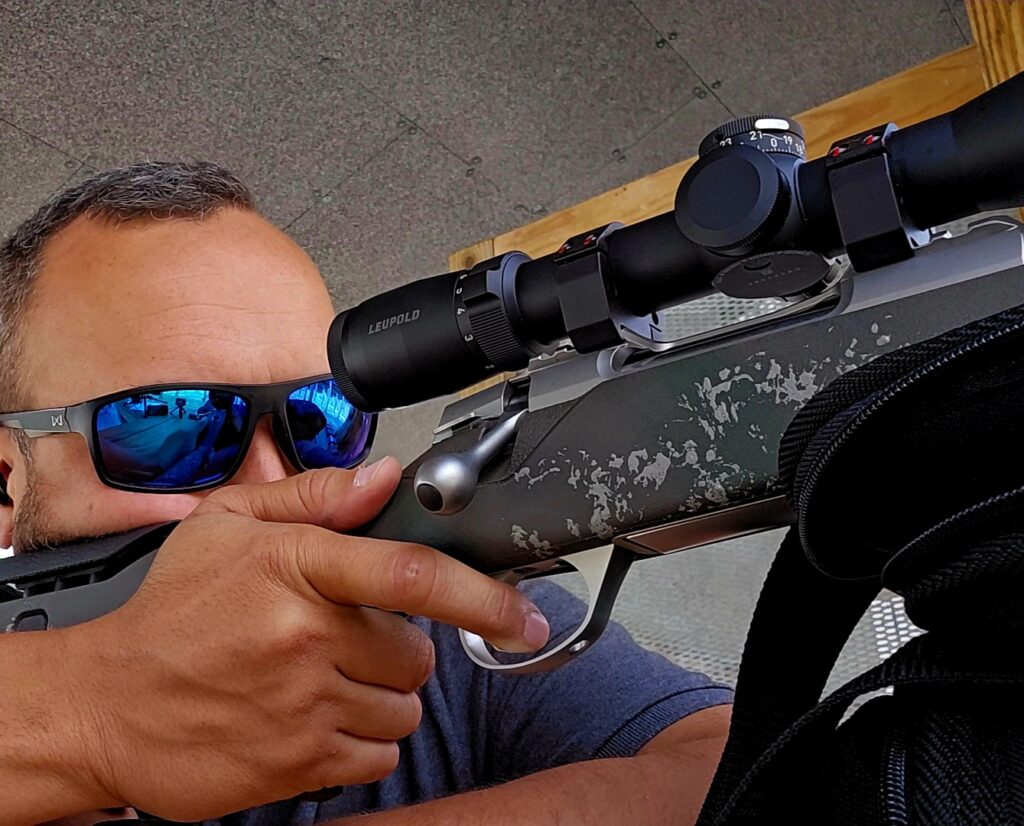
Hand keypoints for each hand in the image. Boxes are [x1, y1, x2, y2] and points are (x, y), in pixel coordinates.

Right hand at [65, 458, 549, 820]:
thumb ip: (315, 496)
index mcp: (294, 568)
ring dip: (379, 696)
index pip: (412, 576)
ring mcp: (302, 706)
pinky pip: (379, 754)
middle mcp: (303, 638)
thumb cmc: (171, 613)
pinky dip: (362, 740)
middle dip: (395, 649)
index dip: (482, 596)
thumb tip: (386, 476)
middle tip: (341, 641)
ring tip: (319, 680)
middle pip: (417, 654)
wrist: (105, 705)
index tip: (523, 615)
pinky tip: (314, 718)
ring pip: (403, 708)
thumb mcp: (228, 527)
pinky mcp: (296, 763)